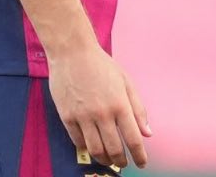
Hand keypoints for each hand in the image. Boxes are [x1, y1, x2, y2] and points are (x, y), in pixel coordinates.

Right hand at [48, 43, 151, 168]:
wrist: (72, 52)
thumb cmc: (101, 65)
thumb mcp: (126, 81)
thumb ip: (138, 109)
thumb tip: (148, 133)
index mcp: (120, 104)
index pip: (133, 139)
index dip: (139, 156)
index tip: (142, 164)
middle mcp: (102, 113)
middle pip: (114, 149)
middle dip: (121, 161)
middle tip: (124, 163)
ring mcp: (83, 116)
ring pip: (95, 149)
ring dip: (104, 159)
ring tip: (109, 159)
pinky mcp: (67, 117)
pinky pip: (78, 141)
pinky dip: (87, 148)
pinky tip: (92, 147)